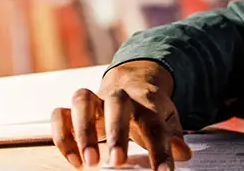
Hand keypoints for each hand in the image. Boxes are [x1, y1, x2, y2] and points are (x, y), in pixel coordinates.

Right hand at [51, 60, 192, 169]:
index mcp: (145, 100)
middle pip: (116, 104)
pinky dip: (62, 136)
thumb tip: (183, 154)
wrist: (130, 80)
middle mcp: (118, 95)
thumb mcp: (167, 118)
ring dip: (83, 131)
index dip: (159, 149)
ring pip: (82, 101)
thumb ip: (173, 136)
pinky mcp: (74, 108)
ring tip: (89, 163)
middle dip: (116, 133)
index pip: (154, 123)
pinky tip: (74, 161)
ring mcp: (95, 99)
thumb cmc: (148, 107)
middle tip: (117, 163)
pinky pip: (60, 115)